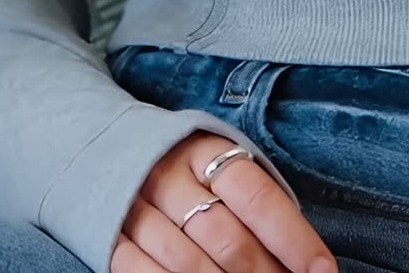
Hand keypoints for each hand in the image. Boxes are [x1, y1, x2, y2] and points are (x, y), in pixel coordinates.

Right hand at [111, 130, 334, 272]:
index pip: (259, 197)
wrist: (104, 148)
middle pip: (229, 240)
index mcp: (205, 150)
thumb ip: (257, 204)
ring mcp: (136, 210)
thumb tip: (305, 261)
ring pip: (191, 267)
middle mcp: (169, 176)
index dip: (295, 240)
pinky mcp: (111, 239)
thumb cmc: (185, 168)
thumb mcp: (220, 165)